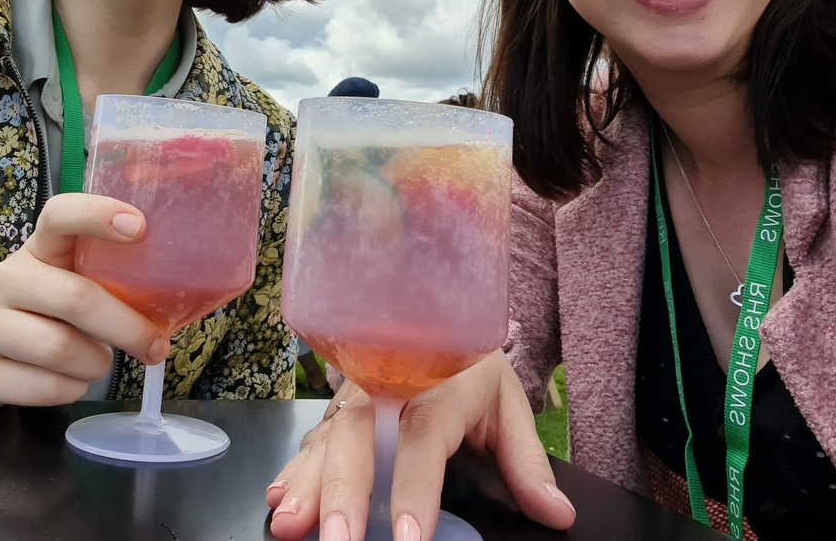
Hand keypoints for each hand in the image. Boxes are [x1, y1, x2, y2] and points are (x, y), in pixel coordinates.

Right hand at [0, 193, 168, 408]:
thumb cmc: (40, 312)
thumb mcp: (65, 282)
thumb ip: (104, 281)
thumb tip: (168, 305)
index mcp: (37, 249)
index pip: (59, 215)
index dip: (97, 214)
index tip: (139, 227)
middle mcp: (6, 279)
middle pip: (75, 298)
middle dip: (126, 328)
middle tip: (154, 346)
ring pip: (60, 349)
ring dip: (97, 363)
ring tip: (101, 363)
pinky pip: (43, 387)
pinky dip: (72, 390)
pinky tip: (73, 381)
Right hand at [265, 350, 575, 538]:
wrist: (440, 316)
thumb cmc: (472, 368)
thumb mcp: (508, 407)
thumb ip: (526, 462)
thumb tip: (557, 514)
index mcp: (438, 384)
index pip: (424, 440)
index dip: (413, 489)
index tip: (407, 538)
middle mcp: (388, 384)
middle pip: (361, 437)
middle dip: (344, 493)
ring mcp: (357, 395)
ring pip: (328, 437)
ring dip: (307, 483)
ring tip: (291, 523)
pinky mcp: (338, 409)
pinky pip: (313, 439)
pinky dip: (293, 470)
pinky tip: (277, 499)